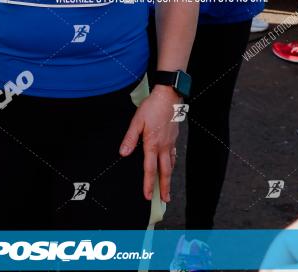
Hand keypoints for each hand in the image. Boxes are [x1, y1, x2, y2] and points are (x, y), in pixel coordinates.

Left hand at [119, 86, 178, 202]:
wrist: (168, 97)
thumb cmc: (152, 107)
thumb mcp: (137, 121)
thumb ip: (130, 138)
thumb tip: (123, 153)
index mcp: (152, 144)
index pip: (150, 169)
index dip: (148, 184)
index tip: (147, 196)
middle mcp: (163, 146)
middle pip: (165, 172)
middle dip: (164, 188)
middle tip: (164, 200)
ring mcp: (170, 143)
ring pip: (171, 165)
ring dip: (169, 178)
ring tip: (168, 189)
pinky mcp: (174, 138)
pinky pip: (174, 155)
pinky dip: (172, 164)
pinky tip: (171, 165)